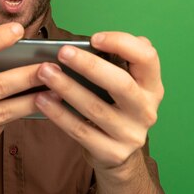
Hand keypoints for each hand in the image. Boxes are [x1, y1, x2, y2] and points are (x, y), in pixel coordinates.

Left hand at [34, 32, 163, 172]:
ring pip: (95, 108)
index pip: (147, 58)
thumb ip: (119, 61)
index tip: (94, 38)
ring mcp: (130, 134)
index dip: (123, 43)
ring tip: (44, 72)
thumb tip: (100, 41)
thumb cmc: (115, 107)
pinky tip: (41, 100)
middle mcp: (146, 110)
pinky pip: (80, 131)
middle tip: (62, 52)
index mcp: (152, 86)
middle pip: (121, 84)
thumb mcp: (127, 84)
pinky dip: (58, 114)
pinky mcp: (112, 153)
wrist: (118, 155)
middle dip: (89, 66)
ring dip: (66, 88)